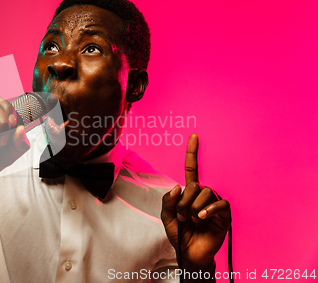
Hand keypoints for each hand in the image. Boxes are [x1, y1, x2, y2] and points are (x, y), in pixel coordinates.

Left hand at [161, 134, 230, 266]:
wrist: (190, 253)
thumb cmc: (180, 234)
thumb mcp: (166, 217)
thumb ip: (167, 201)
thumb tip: (177, 187)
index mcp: (190, 193)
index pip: (192, 169)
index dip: (192, 153)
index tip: (194, 137)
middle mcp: (203, 195)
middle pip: (195, 185)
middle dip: (183, 202)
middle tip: (182, 217)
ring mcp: (214, 204)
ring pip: (205, 194)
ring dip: (193, 209)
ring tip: (192, 220)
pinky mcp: (224, 215)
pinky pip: (219, 204)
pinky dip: (208, 210)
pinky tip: (202, 218)